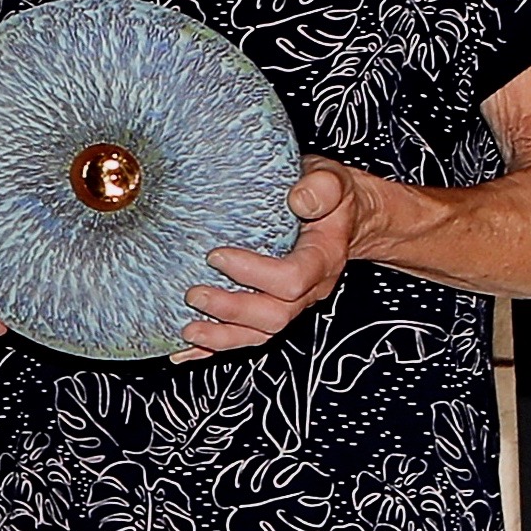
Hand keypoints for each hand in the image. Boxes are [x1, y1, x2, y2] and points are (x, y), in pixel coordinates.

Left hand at [182, 161, 373, 355]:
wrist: (345, 216)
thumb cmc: (333, 197)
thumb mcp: (332, 180)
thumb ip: (323, 187)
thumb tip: (299, 200)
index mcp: (322, 258)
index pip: (293, 279)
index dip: (254, 273)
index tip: (216, 255)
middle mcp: (309, 289)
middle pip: (274, 316)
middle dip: (230, 310)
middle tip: (193, 294)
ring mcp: (291, 303)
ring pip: (260, 334)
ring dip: (221, 336)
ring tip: (186, 330)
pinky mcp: (273, 307)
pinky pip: (247, 336)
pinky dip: (215, 346)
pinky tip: (185, 350)